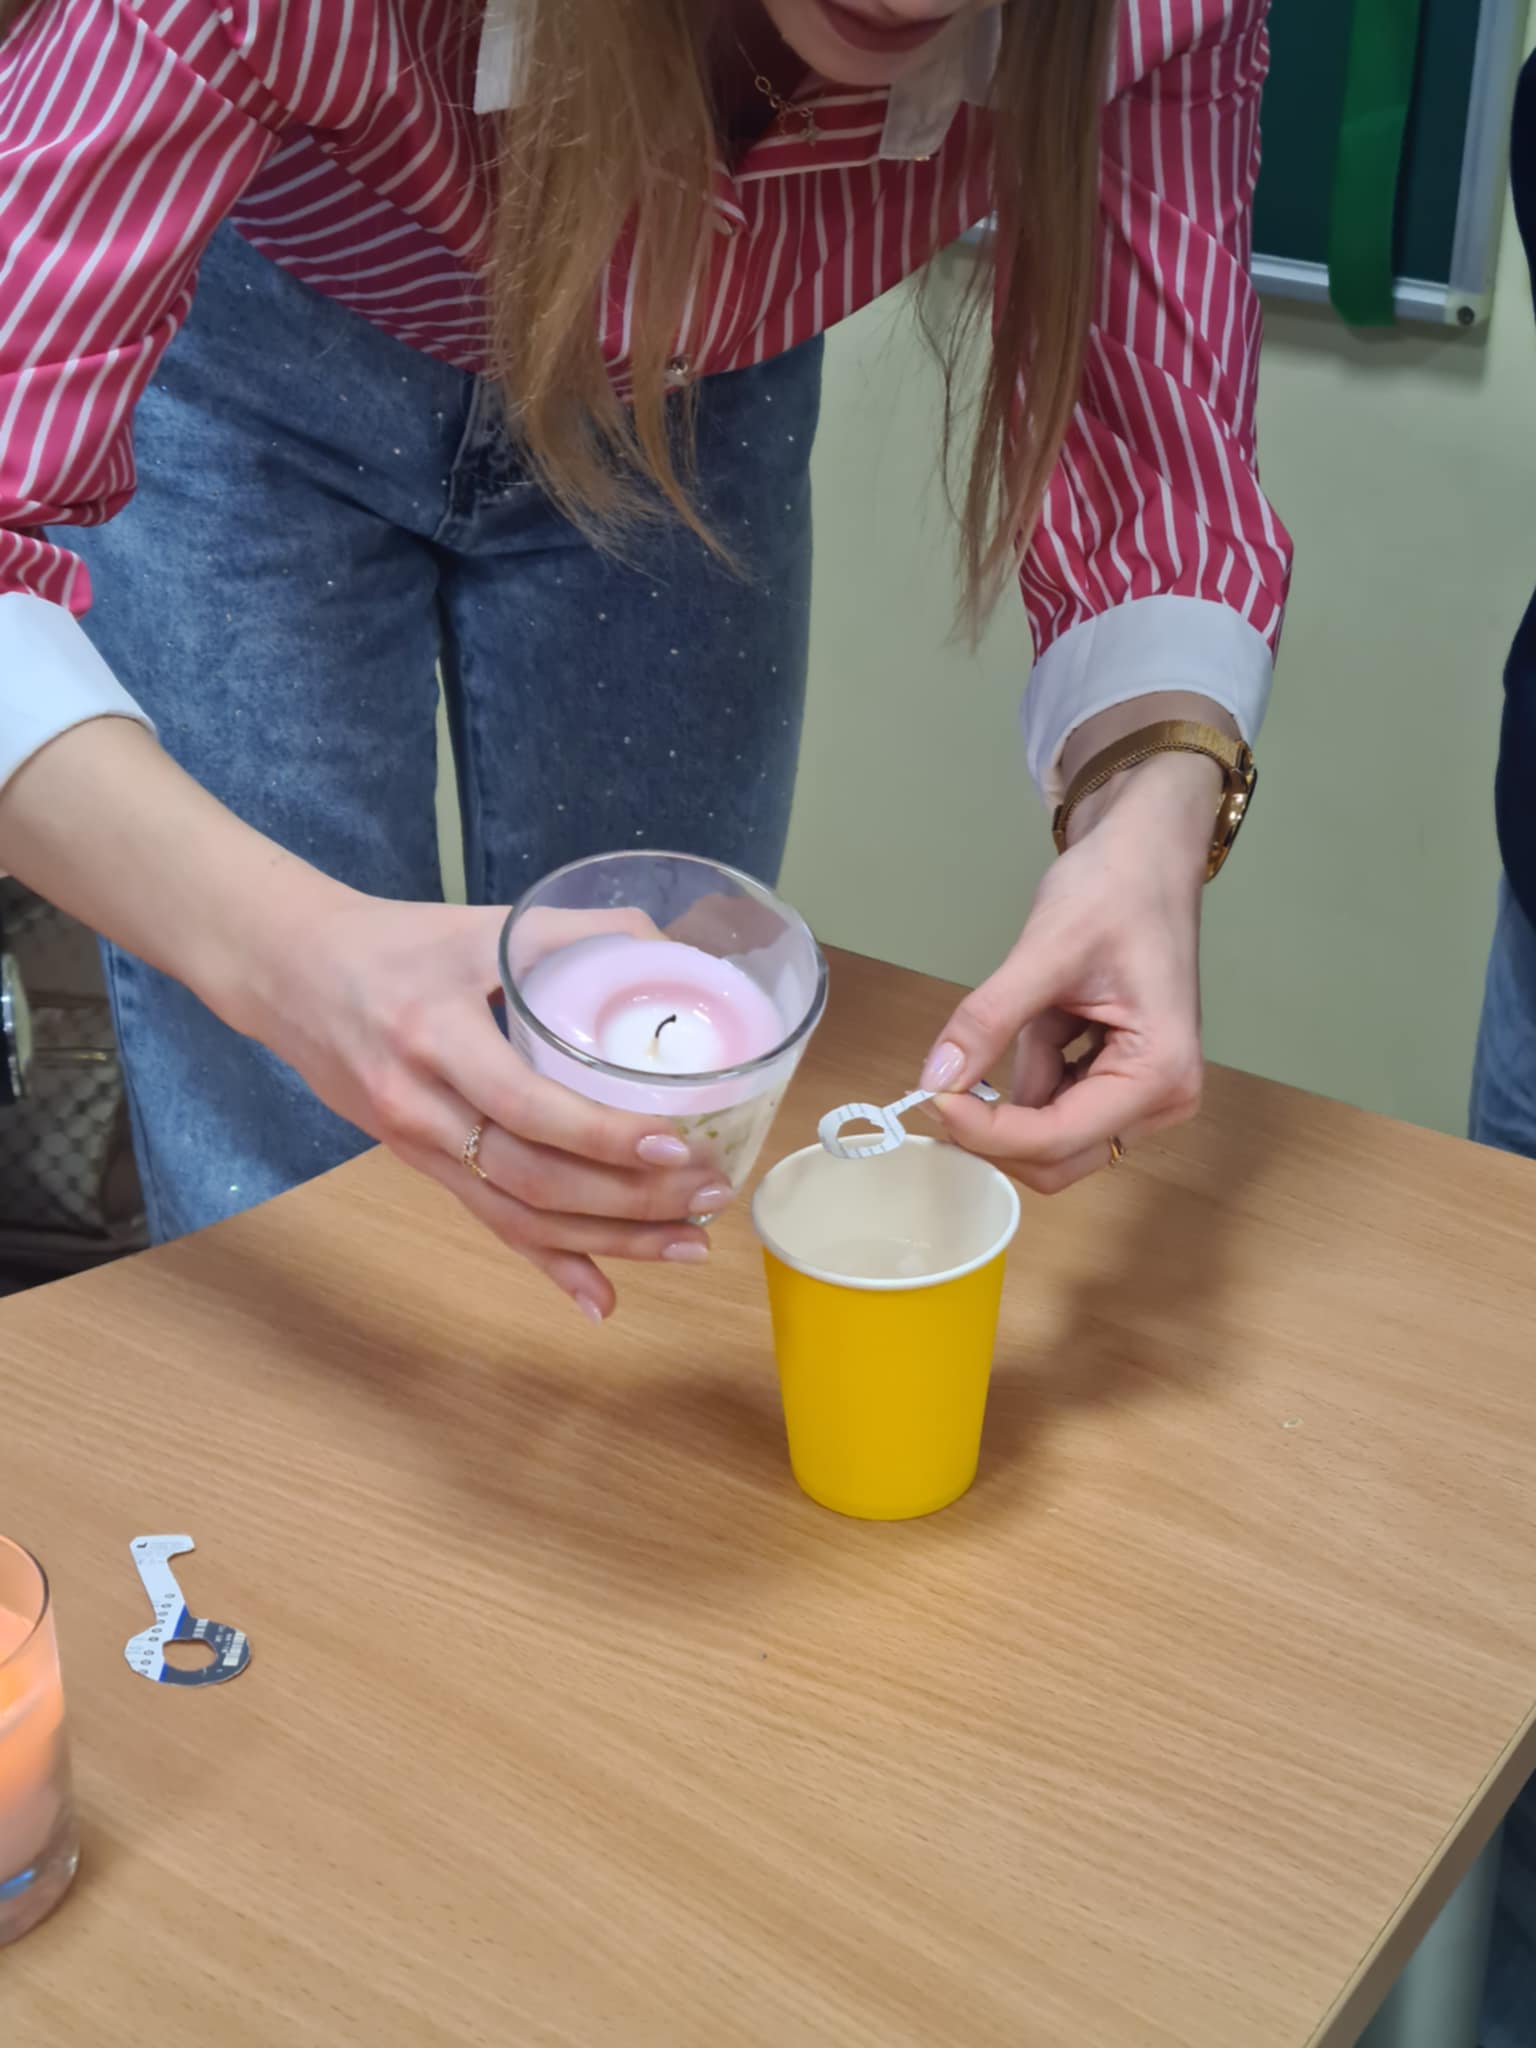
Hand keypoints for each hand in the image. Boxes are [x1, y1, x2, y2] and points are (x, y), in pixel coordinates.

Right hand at [234, 892, 728, 1321]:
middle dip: (630, 1198)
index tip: (676, 1145)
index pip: (525, 1103)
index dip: (602, 1135)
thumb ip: (576, 932)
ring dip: (609, 1241)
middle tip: (710, 1194)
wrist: (288, 974)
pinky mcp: (420, 1166)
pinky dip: (549, 1264)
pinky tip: (602, 1298)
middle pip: (532, 1176)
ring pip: (518, 1214)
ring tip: (689, 1245)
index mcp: (435, 1033)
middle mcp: (420, 1103)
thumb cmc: (394, 943)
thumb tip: (672, 952)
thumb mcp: (481, 923)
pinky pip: (491, 1223)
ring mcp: (416, 1145)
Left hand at [920, 751, 1220, 1192]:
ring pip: (1050, 1139)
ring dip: (1012, 1096)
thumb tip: (933, 1078)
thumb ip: (989, 1019)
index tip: (928, 1096)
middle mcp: (1161, 1099)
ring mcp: (1142, 1095)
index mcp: (1159, 1072)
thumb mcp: (1045, 950)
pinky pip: (1054, 1106)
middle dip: (993, 1132)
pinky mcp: (1118, 1082)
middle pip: (1057, 1158)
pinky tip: (1042, 1023)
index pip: (1057, 1137)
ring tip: (1028, 1015)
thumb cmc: (1115, 890)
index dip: (986, 1130)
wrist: (1146, 853)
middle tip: (939, 1085)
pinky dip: (1028, 1074)